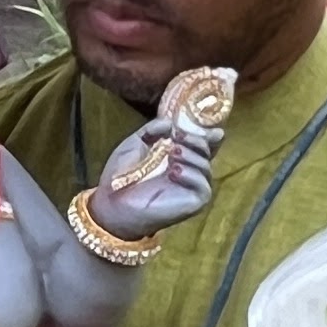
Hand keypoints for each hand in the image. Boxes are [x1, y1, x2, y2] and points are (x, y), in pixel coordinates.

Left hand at [89, 108, 221, 240]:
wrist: (112, 200)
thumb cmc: (122, 174)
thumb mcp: (136, 143)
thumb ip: (153, 130)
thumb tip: (171, 123)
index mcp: (177, 157)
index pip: (201, 145)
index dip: (209, 137)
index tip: (214, 130)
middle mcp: (187, 171)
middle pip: (206, 152)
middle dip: (196, 141)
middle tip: (178, 137)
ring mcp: (191, 188)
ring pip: (206, 167)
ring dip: (190, 156)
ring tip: (171, 154)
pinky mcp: (193, 203)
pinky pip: (204, 187)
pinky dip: (191, 175)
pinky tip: (174, 172)